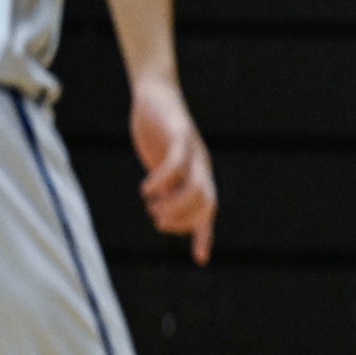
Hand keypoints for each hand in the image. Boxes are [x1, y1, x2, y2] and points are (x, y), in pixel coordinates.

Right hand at [131, 75, 215, 264]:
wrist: (156, 94)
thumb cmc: (159, 133)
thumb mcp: (165, 164)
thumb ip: (169, 188)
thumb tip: (166, 214)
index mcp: (200, 175)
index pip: (209, 210)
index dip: (205, 235)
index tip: (200, 260)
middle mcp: (201, 165)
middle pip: (206, 203)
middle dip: (183, 220)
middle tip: (158, 220)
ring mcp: (191, 150)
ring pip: (195, 187)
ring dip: (173, 204)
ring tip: (152, 205)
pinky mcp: (177, 134)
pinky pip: (176, 163)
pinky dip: (162, 180)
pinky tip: (147, 189)